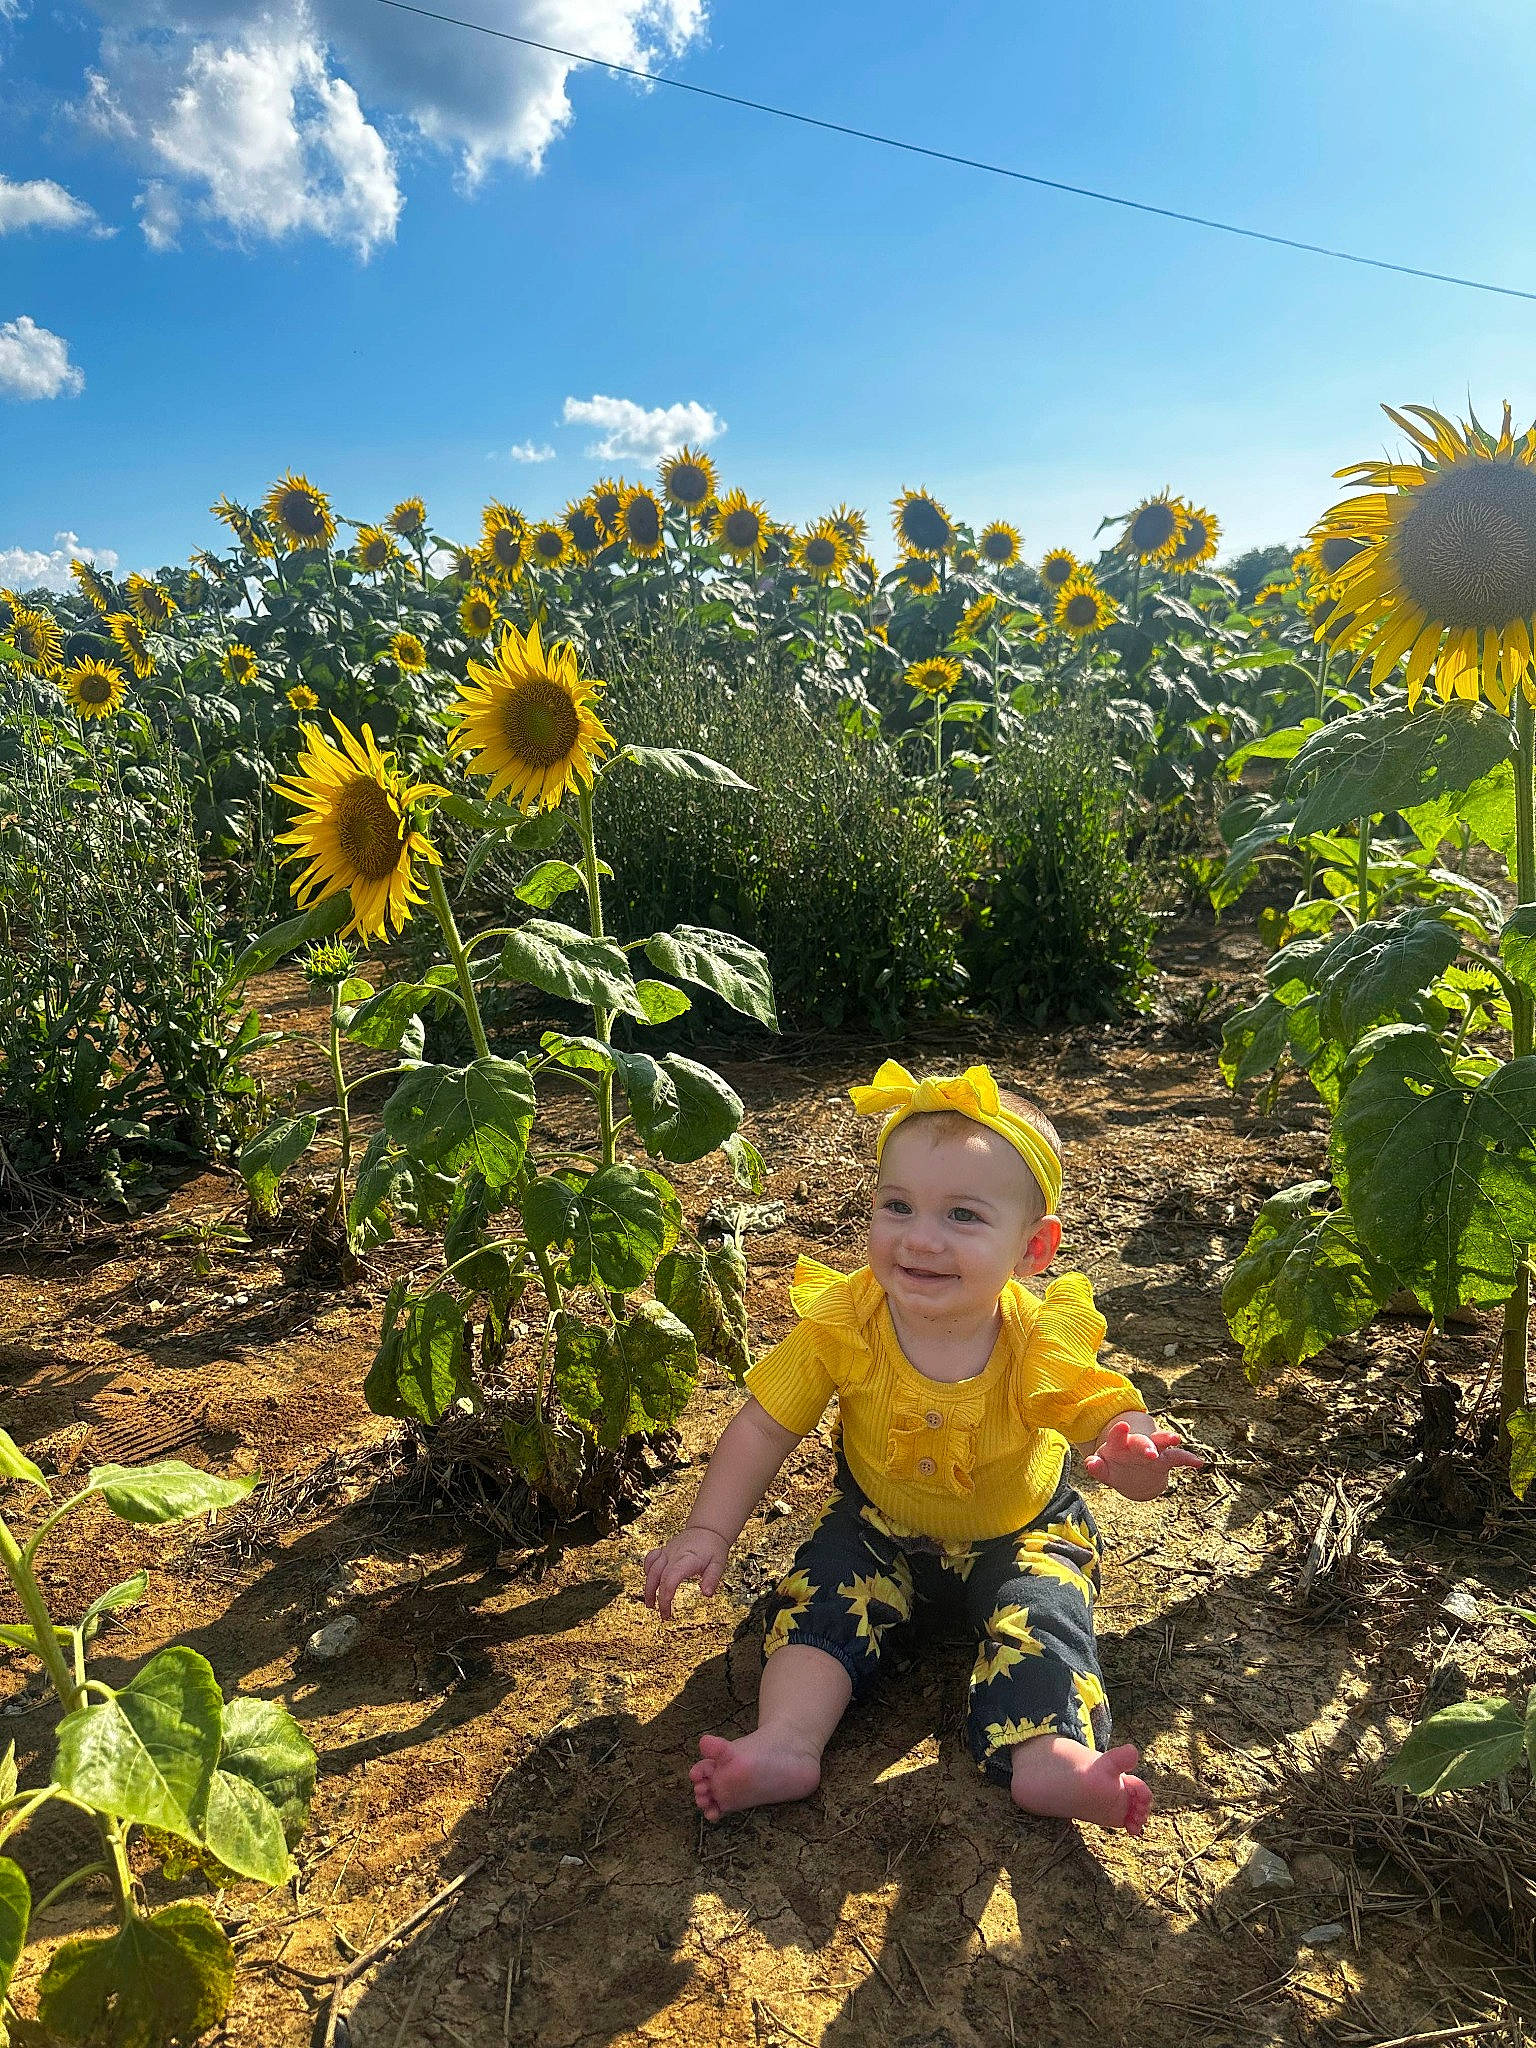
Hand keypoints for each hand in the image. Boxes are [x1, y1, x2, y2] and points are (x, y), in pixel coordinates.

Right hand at [643, 1526, 730, 1617]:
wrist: (708, 1529)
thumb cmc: (713, 1547)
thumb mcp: (718, 1564)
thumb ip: (712, 1579)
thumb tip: (707, 1594)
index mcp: (687, 1559)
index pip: (671, 1577)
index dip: (666, 1595)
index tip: (667, 1609)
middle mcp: (674, 1554)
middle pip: (659, 1577)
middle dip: (658, 1598)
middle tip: (663, 1614)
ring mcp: (667, 1552)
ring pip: (651, 1569)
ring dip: (649, 1588)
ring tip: (650, 1604)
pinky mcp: (664, 1550)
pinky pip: (651, 1559)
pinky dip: (647, 1571)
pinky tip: (649, 1582)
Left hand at [1083, 1418, 1203, 1500]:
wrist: (1129, 1473)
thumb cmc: (1113, 1467)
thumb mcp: (1104, 1470)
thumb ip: (1097, 1468)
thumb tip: (1090, 1463)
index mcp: (1118, 1445)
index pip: (1117, 1437)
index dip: (1119, 1432)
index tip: (1123, 1426)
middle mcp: (1136, 1444)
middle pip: (1141, 1441)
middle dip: (1147, 1445)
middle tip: (1151, 1452)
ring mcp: (1151, 1450)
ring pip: (1160, 1442)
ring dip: (1166, 1439)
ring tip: (1175, 1439)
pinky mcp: (1164, 1459)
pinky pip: (1177, 1457)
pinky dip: (1188, 1459)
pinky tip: (1198, 1463)